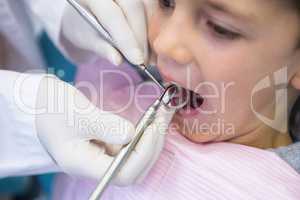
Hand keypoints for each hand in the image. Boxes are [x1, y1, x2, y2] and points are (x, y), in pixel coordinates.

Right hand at [35, 76, 174, 184]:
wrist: (37, 102)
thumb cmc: (51, 108)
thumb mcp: (77, 114)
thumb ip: (105, 126)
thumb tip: (132, 134)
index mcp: (84, 163)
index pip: (123, 173)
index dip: (143, 154)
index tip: (152, 128)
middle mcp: (95, 164)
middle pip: (134, 168)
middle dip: (153, 144)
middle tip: (163, 117)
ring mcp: (101, 154)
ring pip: (135, 155)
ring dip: (152, 136)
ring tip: (163, 113)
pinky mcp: (106, 142)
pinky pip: (131, 142)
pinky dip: (145, 130)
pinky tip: (152, 116)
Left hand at [61, 0, 148, 64]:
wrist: (85, 16)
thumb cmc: (83, 29)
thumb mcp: (87, 40)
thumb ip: (101, 48)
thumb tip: (117, 59)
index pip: (112, 15)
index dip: (126, 39)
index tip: (137, 60)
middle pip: (133, 7)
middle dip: (140, 37)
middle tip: (144, 61)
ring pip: (147, 7)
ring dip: (150, 33)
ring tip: (149, 57)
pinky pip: (152, 8)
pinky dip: (154, 29)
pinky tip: (151, 47)